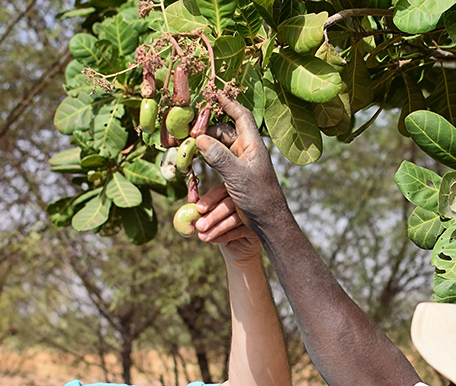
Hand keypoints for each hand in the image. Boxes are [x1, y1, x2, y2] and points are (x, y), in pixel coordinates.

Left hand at [194, 183, 260, 263]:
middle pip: (229, 203)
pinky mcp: (256, 228)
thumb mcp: (206, 217)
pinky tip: (213, 240)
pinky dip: (225, 236)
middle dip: (212, 215)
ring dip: (217, 228)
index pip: (221, 189)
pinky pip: (240, 231)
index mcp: (230, 191)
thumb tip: (190, 200)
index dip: (210, 198)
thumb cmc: (218, 228)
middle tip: (199, 226)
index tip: (198, 208)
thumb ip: (199, 208)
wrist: (235, 250)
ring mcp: (253, 213)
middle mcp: (244, 200)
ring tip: (202, 237)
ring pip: (235, 218)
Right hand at [195, 94, 290, 231]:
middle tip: (188, 134)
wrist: (268, 222)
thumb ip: (218, 156)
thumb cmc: (258, 196)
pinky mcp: (234, 177)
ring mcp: (239, 163)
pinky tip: (194, 172)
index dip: (228, 103)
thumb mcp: (237, 175)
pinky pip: (217, 166)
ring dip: (203, 152)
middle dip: (206, 132)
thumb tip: (200, 138)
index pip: (240, 116)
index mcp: (252, 145)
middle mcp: (246, 150)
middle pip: (223, 132)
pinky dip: (206, 166)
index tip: (214, 93)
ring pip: (217, 150)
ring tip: (187, 152)